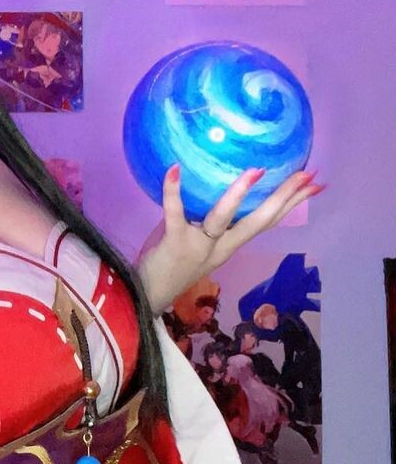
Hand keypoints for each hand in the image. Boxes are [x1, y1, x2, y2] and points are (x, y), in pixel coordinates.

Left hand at [136, 164, 324, 315]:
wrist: (148, 294)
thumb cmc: (175, 262)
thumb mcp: (204, 242)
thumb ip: (215, 221)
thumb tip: (220, 181)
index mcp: (231, 244)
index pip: (269, 221)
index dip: (293, 203)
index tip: (316, 183)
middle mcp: (222, 246)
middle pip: (259, 221)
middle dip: (284, 198)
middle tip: (306, 174)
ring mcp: (200, 245)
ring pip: (224, 219)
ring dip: (239, 195)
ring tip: (255, 170)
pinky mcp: (175, 241)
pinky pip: (175, 213)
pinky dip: (173, 191)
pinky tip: (174, 169)